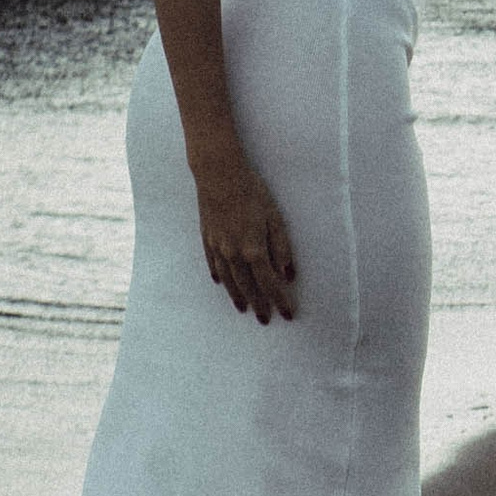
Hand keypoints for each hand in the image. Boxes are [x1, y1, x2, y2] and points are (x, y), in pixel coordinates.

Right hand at [194, 153, 298, 320]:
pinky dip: (218, 276)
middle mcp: (233, 254)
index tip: (287, 314)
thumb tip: (288, 274)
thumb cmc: (252, 193)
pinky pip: (213, 264)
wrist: (218, 175)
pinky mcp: (207, 238)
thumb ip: (281, 247)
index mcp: (253, 249)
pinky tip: (221, 282)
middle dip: (258, 304)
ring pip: (228, 280)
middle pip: (247, 286)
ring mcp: (218, 247)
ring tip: (243, 308)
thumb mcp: (275, 218)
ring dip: (237, 296)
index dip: (279, 300)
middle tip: (265, 320)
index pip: (269, 283)